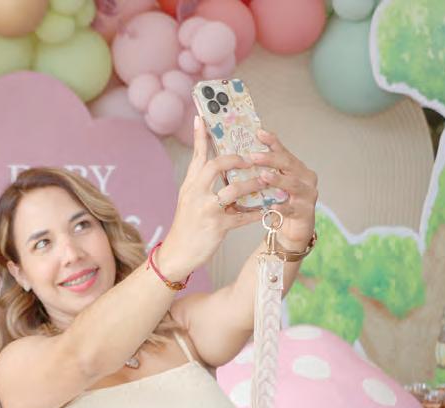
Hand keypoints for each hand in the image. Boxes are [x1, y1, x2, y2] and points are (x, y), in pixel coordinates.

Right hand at [158, 117, 266, 279]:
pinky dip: (256, 212)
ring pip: (233, 190)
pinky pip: (242, 216)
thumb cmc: (187, 226)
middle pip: (215, 165)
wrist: (177, 254)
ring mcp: (205, 209)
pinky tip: (267, 209)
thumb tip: (223, 170)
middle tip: (252, 158)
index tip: (203, 117)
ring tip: (268, 181)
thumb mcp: (189, 201)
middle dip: (237, 159)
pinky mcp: (216, 226)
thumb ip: (203, 184)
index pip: (197, 155)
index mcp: (190, 185)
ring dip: (254, 184)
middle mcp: (195, 193)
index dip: (201, 136)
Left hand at [250, 130, 317, 249]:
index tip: (259, 132)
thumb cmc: (280, 203)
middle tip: (253, 156)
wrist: (294, 230)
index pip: (283, 151)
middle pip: (288, 164)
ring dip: (277, 180)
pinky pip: (291, 208)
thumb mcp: (272, 185)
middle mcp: (305, 177)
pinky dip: (281, 207)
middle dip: (270, 159)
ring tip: (263, 176)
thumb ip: (262, 171)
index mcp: (296, 168)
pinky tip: (271, 206)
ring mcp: (307, 194)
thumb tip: (239, 157)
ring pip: (292, 184)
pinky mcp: (305, 212)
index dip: (272, 142)